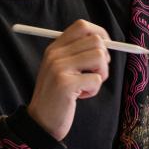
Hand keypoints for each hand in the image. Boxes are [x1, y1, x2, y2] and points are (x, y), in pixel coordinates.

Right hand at [26, 20, 110, 140]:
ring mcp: (59, 68)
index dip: (100, 34)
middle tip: (94, 73)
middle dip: (103, 59)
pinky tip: (80, 96)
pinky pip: (96, 79)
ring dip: (100, 75)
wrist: (41, 123)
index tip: (105, 48)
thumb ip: (78, 54)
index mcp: (54, 48)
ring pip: (99, 57)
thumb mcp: (62, 69)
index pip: (82, 26)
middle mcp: (55, 54)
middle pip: (96, 41)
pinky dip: (94, 89)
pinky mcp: (66, 84)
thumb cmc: (58, 96)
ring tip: (87, 86)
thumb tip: (107, 43)